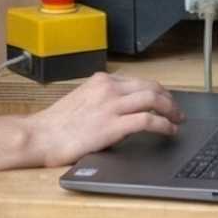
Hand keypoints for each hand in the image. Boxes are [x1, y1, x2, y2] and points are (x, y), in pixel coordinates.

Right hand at [28, 72, 183, 167]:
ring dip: (170, 109)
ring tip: (178, 120)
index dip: (156, 91)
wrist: (39, 136)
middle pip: (150, 86)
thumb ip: (102, 100)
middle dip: (168, 98)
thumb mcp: (82, 101)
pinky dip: (163, 124)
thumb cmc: (56, 125)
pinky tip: (169, 131)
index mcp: (101, 81)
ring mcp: (111, 105)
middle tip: (177, 111)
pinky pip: (147, 120)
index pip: (138, 81)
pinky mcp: (113, 125)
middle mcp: (109, 88)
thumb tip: (122, 110)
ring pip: (153, 99)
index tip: (164, 100)